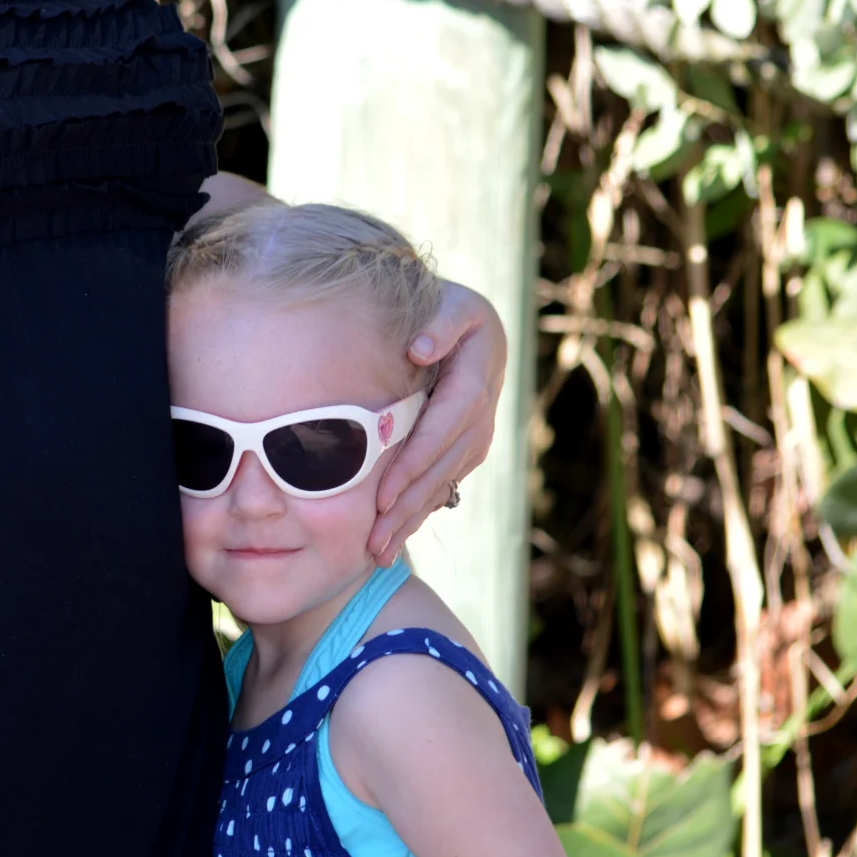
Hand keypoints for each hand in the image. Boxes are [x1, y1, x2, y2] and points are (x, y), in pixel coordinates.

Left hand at [369, 281, 507, 564]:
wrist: (472, 324)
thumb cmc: (448, 307)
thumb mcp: (451, 304)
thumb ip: (438, 325)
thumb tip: (418, 349)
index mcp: (476, 378)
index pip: (444, 428)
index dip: (415, 463)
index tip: (383, 494)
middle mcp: (482, 414)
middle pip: (442, 467)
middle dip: (407, 506)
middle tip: (374, 540)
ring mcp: (476, 436)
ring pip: (443, 483)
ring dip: (411, 520)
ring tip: (379, 552)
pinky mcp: (466, 450)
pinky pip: (443, 485)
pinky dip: (418, 514)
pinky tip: (394, 541)